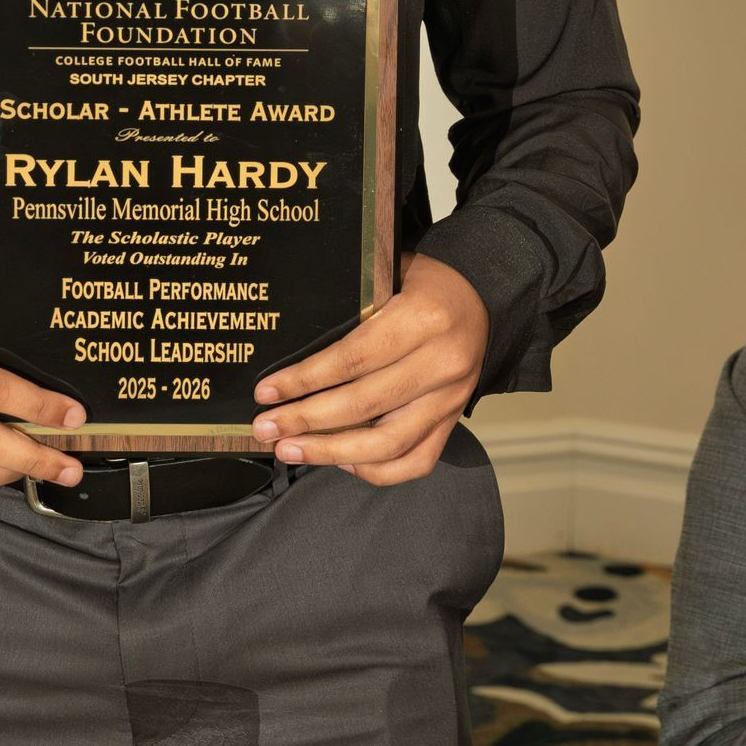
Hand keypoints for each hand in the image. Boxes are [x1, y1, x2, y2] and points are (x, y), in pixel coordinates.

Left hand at [248, 254, 488, 484]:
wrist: (480, 297)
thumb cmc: (423, 283)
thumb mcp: (389, 276)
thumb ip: (351, 307)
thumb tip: (288, 346)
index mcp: (422, 319)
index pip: (352, 359)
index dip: (304, 380)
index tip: (267, 392)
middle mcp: (441, 363)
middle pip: (363, 405)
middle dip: (305, 421)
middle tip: (265, 428)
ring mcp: (450, 398)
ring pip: (387, 444)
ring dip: (331, 452)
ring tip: (290, 450)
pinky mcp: (453, 420)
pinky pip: (415, 461)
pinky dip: (375, 469)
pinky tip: (341, 460)